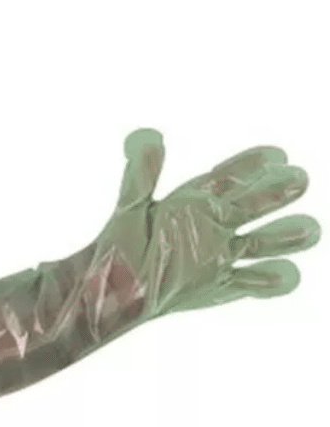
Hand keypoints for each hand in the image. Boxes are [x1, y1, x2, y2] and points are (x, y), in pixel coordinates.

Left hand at [92, 128, 320, 319]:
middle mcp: (212, 227)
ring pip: (259, 243)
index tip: (275, 154)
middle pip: (250, 207)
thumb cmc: (120, 247)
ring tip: (311, 229)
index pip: (226, 179)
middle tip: (301, 178)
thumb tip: (145, 137)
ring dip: (283, 237)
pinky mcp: (218, 286)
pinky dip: (269, 281)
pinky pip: (249, 283)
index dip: (249, 166)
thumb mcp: (130, 207)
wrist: (115, 289)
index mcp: (193, 203)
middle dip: (275, 194)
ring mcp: (218, 257)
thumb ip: (141, 175)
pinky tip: (290, 275)